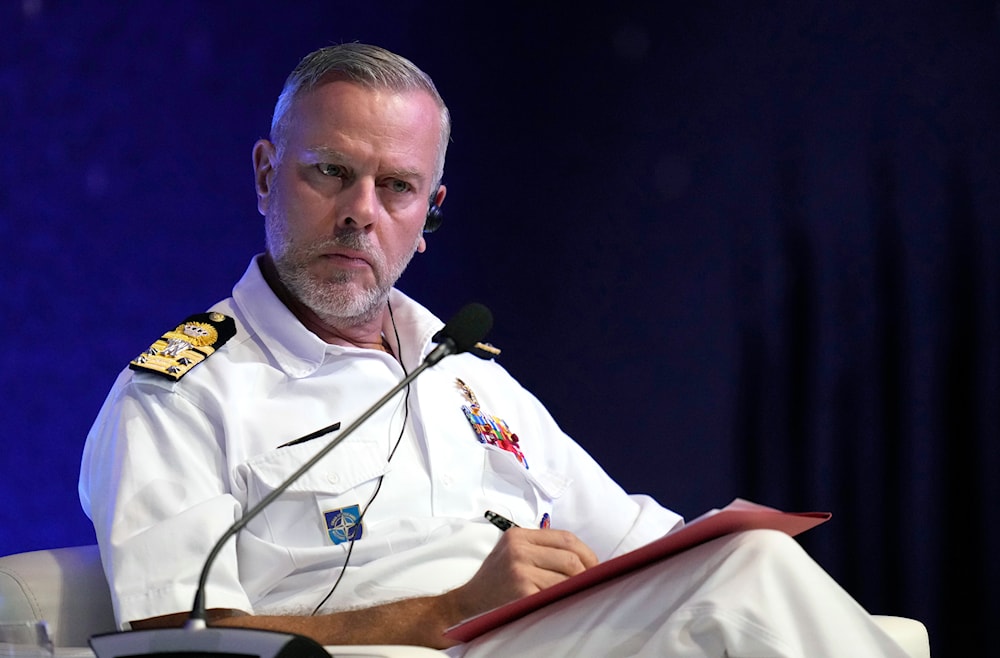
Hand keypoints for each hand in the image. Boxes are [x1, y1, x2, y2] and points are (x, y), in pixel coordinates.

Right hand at [446, 527, 598, 619]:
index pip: (566, 538)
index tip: (595, 567)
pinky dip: (565, 600)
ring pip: (567, 578)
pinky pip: (556, 595)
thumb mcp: (513, 553)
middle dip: (588, 573)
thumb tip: (585, 560)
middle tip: (592, 585)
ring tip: (579, 595)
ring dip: (577, 589)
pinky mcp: (522, 591)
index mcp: (519, 535)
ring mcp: (519, 570)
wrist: (467, 603)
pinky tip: (565, 604)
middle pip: (570, 558)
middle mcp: (518, 549)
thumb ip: (541, 549)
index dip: (587, 553)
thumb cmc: (495, 580)